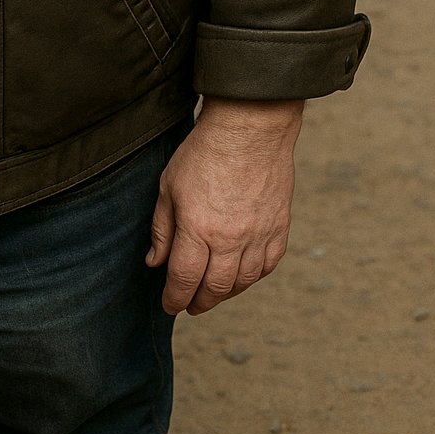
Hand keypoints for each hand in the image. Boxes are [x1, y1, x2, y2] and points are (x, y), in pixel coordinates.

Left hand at [146, 97, 303, 314]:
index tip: (170, 305)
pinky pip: (267, 266)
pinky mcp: (279, 228)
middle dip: (199, 302)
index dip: (175, 298)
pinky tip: (241, 275)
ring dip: (226, 293)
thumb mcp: (168, 186)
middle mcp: (230, 238)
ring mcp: (258, 235)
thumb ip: (162, 228)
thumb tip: (155, 262)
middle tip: (190, 305)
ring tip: (213, 292)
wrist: (249, 128)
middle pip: (215, 288)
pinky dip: (252, 277)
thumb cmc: (204, 152)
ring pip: (243, 281)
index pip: (184, 279)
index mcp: (198, 228)